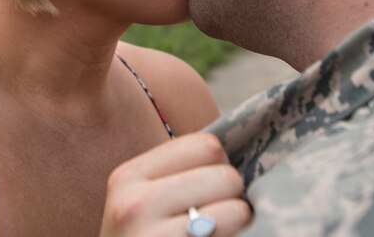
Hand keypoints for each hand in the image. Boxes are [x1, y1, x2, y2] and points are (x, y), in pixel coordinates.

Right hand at [100, 133, 251, 235]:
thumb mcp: (143, 204)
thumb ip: (179, 174)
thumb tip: (245, 146)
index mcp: (128, 176)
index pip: (206, 145)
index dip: (220, 167)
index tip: (212, 189)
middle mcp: (133, 203)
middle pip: (225, 174)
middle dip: (234, 196)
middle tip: (220, 217)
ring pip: (236, 210)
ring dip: (240, 223)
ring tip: (218, 234)